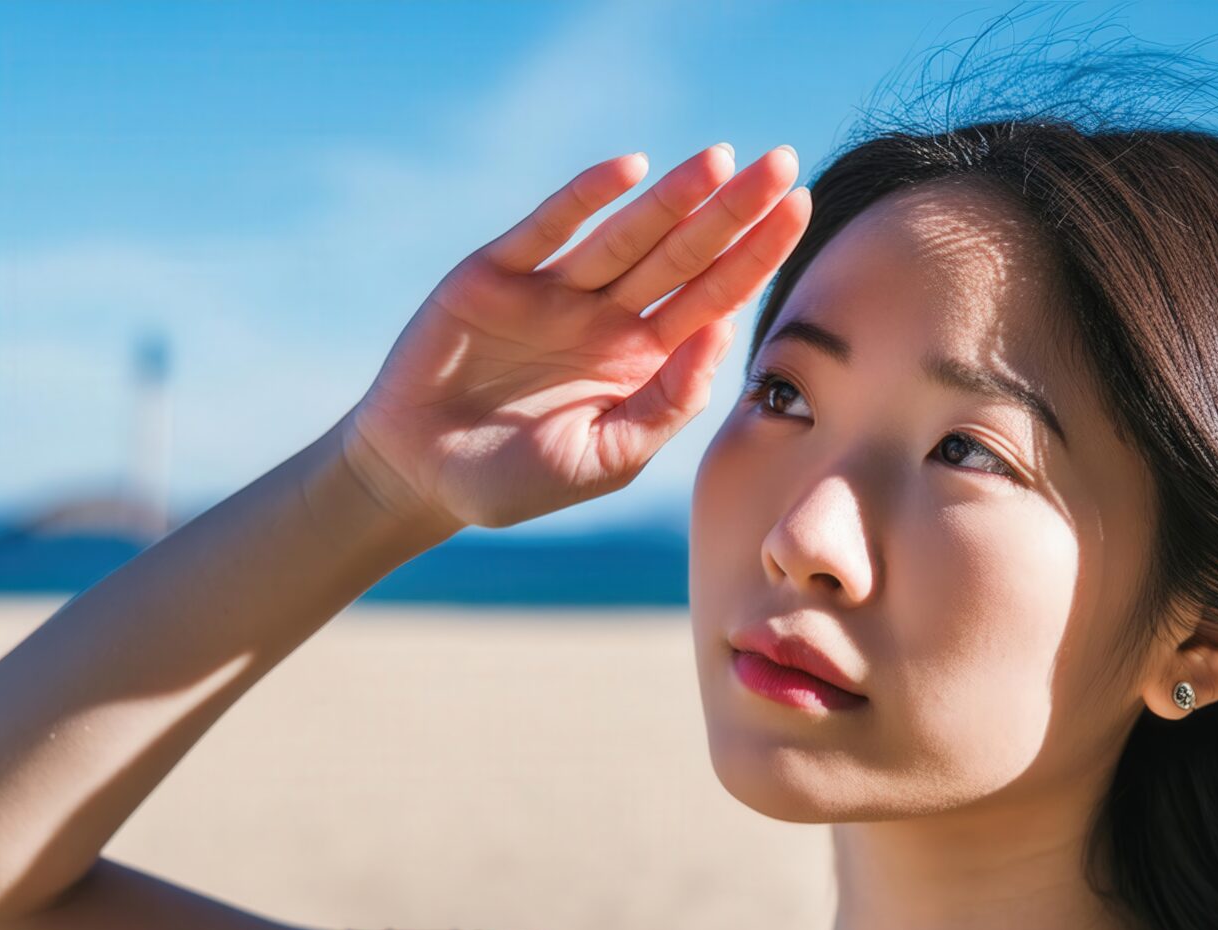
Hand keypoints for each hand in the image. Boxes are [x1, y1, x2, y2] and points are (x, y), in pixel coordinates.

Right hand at [338, 143, 810, 530]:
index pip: (713, 296)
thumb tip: (721, 332)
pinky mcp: (495, 274)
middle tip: (781, 163)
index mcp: (641, 359)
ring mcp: (553, 290)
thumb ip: (667, 403)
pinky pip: (548, 229)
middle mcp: (606, 315)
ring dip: (673, 196)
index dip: (755, 254)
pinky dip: (586, 198)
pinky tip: (631, 170)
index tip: (798, 209)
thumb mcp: (608, 458)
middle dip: (733, 211)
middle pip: (683, 254)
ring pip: (626, 235)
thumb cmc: (515, 480)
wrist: (418, 479)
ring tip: (721, 159)